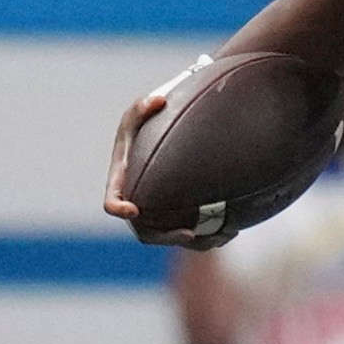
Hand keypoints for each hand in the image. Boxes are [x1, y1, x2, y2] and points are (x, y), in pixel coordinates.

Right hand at [103, 93, 229, 248]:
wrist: (155, 148)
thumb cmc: (140, 131)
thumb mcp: (135, 116)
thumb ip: (142, 108)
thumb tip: (158, 100)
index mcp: (120, 184)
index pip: (112, 201)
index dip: (119, 208)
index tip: (132, 210)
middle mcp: (135, 207)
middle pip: (146, 232)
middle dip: (167, 237)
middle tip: (189, 233)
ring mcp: (154, 217)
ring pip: (173, 239)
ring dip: (196, 242)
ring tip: (222, 235)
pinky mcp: (173, 221)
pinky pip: (190, 237)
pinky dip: (209, 237)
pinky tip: (231, 230)